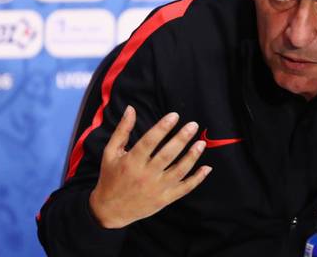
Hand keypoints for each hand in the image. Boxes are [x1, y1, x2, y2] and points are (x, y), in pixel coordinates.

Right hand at [89, 106, 211, 227]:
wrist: (110, 209)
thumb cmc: (111, 177)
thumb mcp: (110, 152)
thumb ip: (122, 130)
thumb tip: (131, 108)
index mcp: (131, 162)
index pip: (149, 142)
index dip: (163, 128)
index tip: (175, 116)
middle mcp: (145, 175)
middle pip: (167, 155)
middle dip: (182, 139)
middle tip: (193, 125)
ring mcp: (156, 189)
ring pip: (179, 171)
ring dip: (192, 157)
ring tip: (202, 143)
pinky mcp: (164, 199)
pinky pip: (184, 188)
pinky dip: (197, 179)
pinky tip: (206, 168)